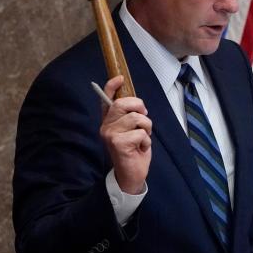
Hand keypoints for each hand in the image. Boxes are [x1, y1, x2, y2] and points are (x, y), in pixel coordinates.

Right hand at [98, 75, 151, 193]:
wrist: (131, 175)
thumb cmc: (134, 151)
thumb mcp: (132, 131)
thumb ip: (131, 117)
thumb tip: (137, 104)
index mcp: (108, 121)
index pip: (106, 99)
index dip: (112, 86)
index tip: (120, 78)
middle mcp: (105, 126)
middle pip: (123, 104)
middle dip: (139, 107)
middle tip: (145, 117)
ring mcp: (110, 134)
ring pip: (135, 118)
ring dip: (146, 128)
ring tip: (142, 139)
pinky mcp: (118, 143)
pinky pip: (140, 133)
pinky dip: (146, 141)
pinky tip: (140, 149)